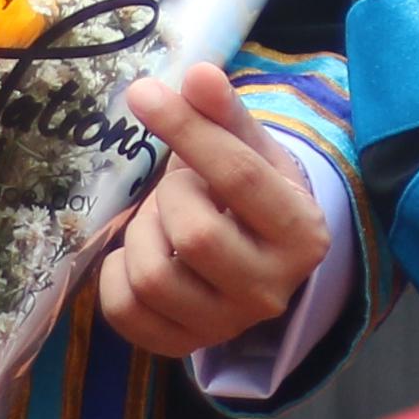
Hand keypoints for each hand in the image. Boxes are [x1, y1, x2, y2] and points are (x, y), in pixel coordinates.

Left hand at [91, 64, 332, 358]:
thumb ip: (226, 114)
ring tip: (163, 220)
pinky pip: (123, 311)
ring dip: (143, 233)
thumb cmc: (256, 194)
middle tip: (180, 187)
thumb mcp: (255, 149)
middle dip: (171, 196)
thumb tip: (198, 73)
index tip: (144, 94)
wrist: (261, 258)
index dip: (186, 129)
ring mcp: (227, 326)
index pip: (238, 178)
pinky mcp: (184, 345)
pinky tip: (141, 253)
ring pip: (153, 276)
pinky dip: (116, 274)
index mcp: (302, 234)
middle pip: (195, 235)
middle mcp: (272, 291)